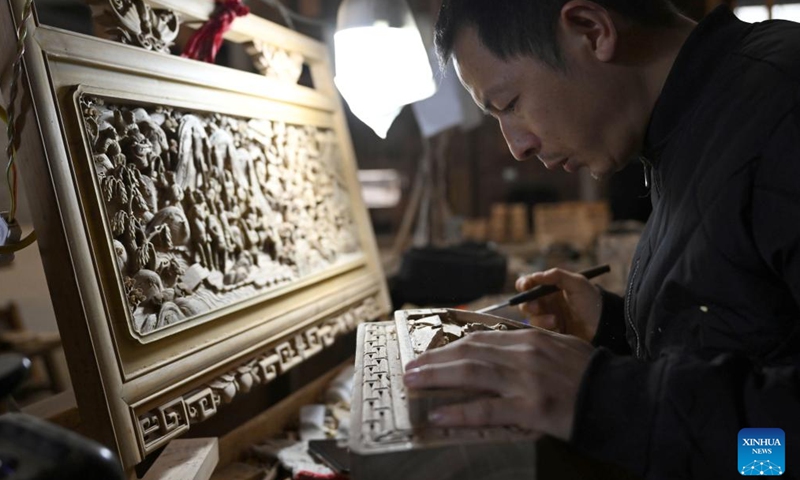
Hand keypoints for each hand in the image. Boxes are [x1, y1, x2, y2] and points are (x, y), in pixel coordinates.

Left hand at [403, 328, 593, 440]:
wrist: (622, 397)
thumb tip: (499, 353)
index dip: (450, 347)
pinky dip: (459, 411)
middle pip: (468, 352)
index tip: (430, 353)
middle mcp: (524, 354)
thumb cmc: (591, 375)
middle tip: (410, 369)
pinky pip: (487, 409)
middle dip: (434, 360)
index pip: (480, 339)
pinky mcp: (531, 408)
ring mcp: (526, 380)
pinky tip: (439, 414)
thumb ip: (530, 348)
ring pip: (471, 373)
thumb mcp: (560, 348)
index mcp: (530, 339)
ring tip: (413, 383)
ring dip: (436, 377)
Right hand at [515, 268, 601, 341]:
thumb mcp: (577, 283)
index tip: (526, 287)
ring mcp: (547, 317)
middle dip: (528, 305)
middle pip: (525, 302)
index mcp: (549, 288)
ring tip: (556, 320)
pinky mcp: (551, 331)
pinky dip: (546, 329)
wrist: (604, 324)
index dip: (523, 284)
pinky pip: (540, 331)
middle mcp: (546, 302)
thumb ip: (557, 276)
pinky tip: (559, 328)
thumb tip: (536, 275)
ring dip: (540, 319)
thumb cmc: (592, 300)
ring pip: (531, 318)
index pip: (529, 283)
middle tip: (537, 307)